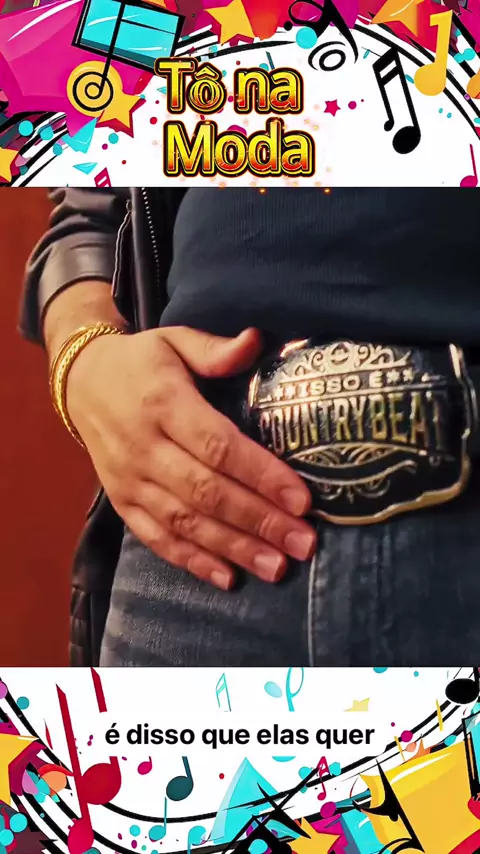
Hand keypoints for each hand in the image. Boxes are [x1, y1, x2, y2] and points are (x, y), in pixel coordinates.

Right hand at [67, 326, 315, 589]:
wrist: (80, 382)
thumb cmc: (141, 362)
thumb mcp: (174, 340)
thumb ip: (214, 349)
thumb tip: (258, 340)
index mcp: (163, 403)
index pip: (218, 445)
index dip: (261, 474)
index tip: (302, 500)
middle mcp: (144, 446)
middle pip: (207, 491)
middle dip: (259, 521)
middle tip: (304, 543)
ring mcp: (129, 479)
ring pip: (185, 521)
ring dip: (233, 548)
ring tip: (277, 567)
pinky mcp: (121, 500)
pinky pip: (156, 537)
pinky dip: (191, 561)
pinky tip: (227, 578)